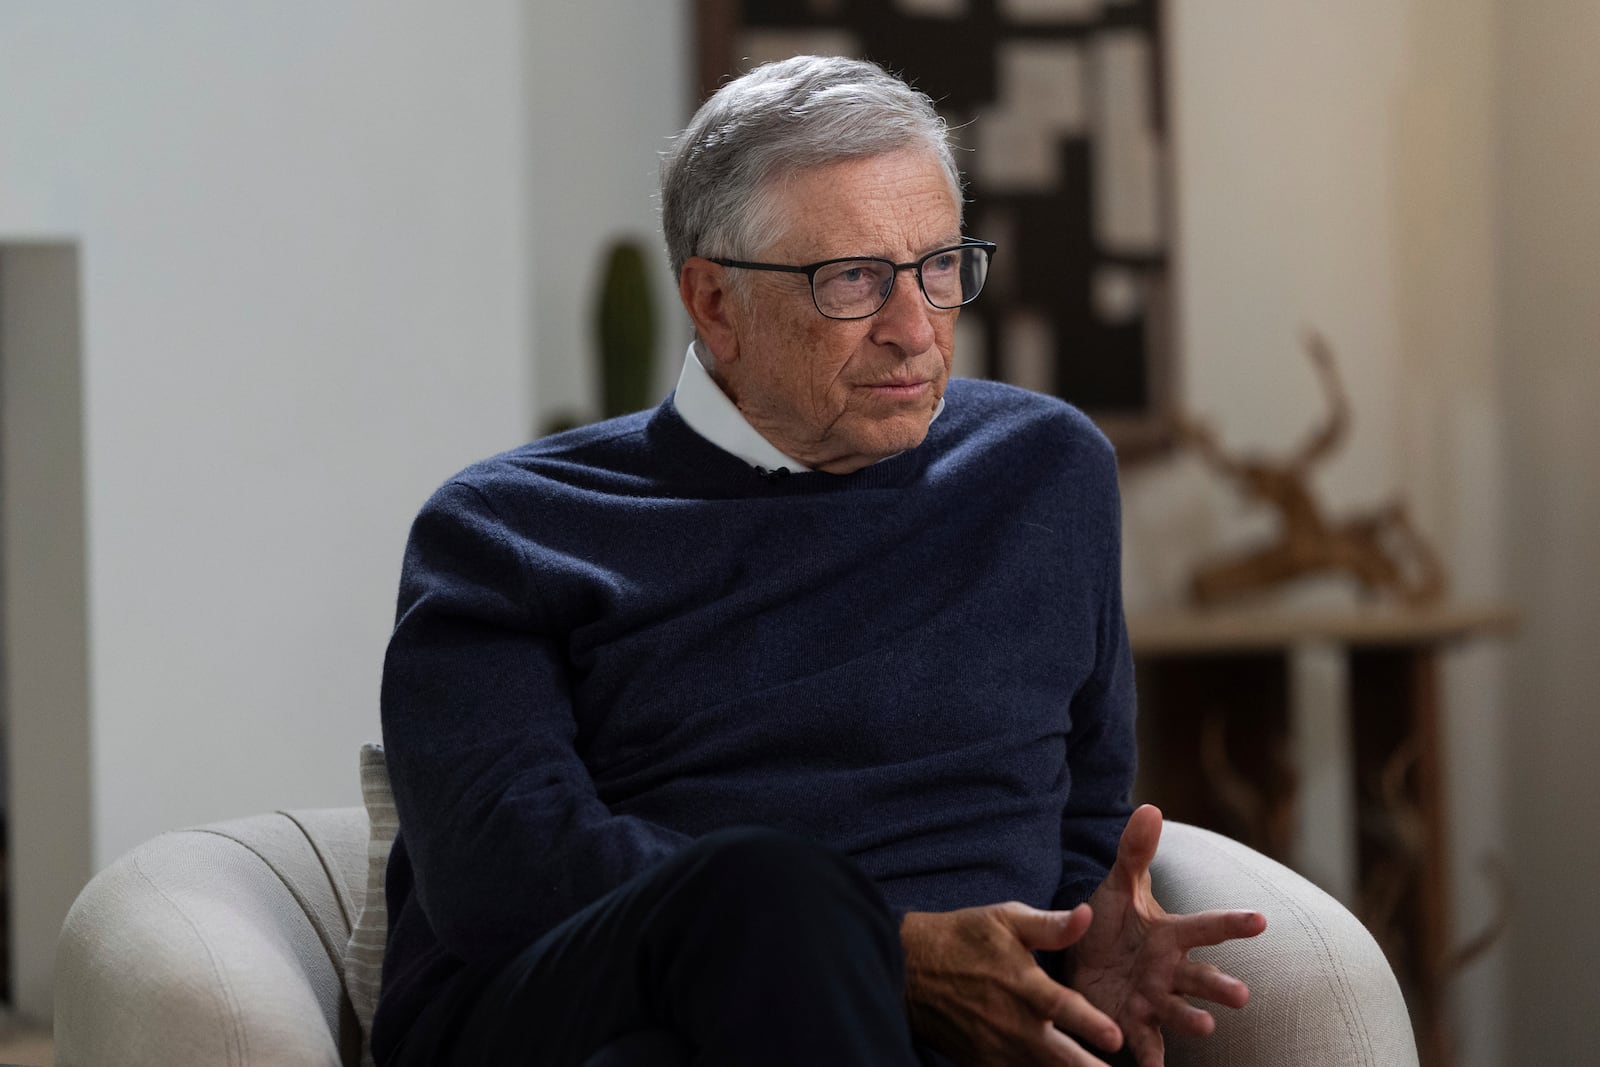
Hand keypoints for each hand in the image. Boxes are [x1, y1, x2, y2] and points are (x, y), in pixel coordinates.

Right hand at [901, 902, 1124, 1065]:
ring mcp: (994, 1046)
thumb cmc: (961, 937)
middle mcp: (1010, 1021)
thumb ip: (1050, 926)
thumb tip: (1087, 915)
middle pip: (1057, 1056)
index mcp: (1022, 983)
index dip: (1090, 1025)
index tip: (1117, 1039)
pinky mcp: (979, 1061)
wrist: (908, 966)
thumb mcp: (1005, 919)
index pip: (1062, 1008)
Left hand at [1072, 805, 1267, 1066]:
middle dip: (1221, 987)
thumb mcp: (1118, 885)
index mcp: (1170, 936)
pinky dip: (1151, 1060)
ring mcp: (1155, 1001)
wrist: (1080, 957)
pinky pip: (1147, 1045)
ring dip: (1193, 1021)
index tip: (1260, 920)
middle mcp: (1170, 972)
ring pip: (1180, 1012)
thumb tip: (1151, 807)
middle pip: (1201, 978)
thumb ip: (1135, 851)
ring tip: (1206, 1028)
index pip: (1206, 926)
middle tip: (1241, 995)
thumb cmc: (1110, 921)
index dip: (1232, 923)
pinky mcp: (1133, 1025)